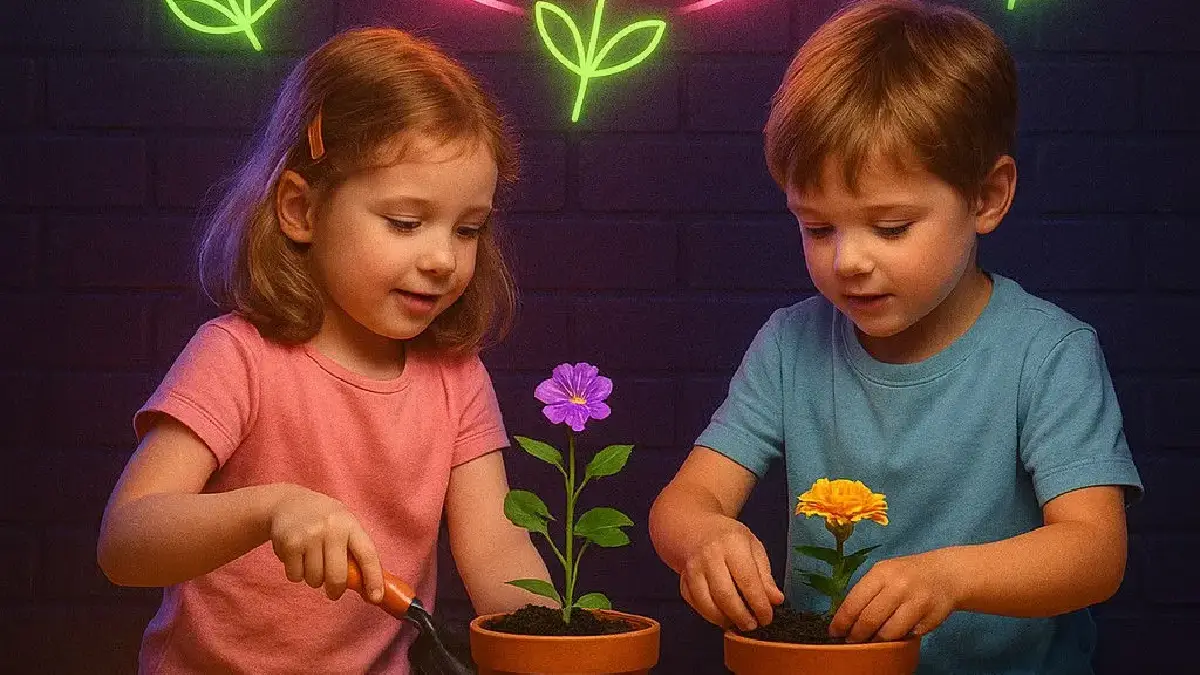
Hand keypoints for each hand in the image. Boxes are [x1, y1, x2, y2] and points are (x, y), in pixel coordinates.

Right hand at [267, 484, 383, 602]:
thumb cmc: (324, 520)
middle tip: (334, 592)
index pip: (367, 555)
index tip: (376, 598)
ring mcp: (309, 536)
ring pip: (315, 579)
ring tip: (311, 562)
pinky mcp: (290, 544)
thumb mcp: (344, 526)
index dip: (373, 578)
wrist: (287, 502)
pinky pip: (295, 576)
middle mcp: (331, 529)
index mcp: (350, 525)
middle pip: (338, 576)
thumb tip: (370, 591)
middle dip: (336, 590)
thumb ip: (355, 553)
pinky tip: (296, 557)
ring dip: (314, 579)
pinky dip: (296, 574)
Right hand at [679, 522, 784, 630]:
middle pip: (725, 595)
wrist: (694, 528)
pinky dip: (708, 615)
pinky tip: (721, 616)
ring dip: (724, 619)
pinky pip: (695, 604)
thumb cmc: (728, 538)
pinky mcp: (683, 580)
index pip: (748, 580)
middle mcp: (709, 556)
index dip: (759, 604)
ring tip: (737, 623)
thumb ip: (765, 575)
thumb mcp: (753, 547)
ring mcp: (693, 568)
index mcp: (732, 544)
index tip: (767, 618)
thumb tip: (776, 600)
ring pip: (706, 603)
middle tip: (752, 625)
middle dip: (741, 616)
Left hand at [830, 549, 957, 642]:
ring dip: (875, 641)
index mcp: (881, 573)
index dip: (842, 621)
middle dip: (856, 635)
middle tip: (851, 641)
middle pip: (869, 620)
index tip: (834, 632)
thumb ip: (866, 591)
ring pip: (888, 633)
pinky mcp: (930, 619)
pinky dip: (897, 639)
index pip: (855, 602)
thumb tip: (844, 618)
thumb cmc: (907, 574)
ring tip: (870, 641)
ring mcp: (916, 603)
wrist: (946, 574)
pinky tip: (892, 636)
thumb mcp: (884, 572)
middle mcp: (898, 587)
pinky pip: (906, 636)